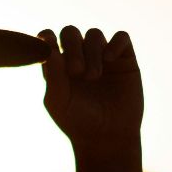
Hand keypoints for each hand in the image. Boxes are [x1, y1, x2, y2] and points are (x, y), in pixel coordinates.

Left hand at [40, 25, 142, 162]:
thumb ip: (52, 74)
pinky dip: (115, 44)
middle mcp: (79, 57)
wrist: (107, 138)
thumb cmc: (78, 122)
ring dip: (92, 52)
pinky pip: (121, 37)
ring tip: (93, 77)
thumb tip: (46, 43)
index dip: (47, 37)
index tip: (49, 48)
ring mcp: (102, 56)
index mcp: (58, 65)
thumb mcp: (59, 101)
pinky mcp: (125, 59)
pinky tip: (109, 59)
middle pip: (71, 32)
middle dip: (72, 47)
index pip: (49, 38)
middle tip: (76, 71)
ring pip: (94, 35)